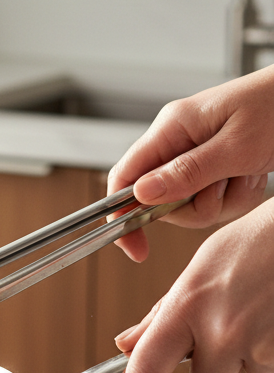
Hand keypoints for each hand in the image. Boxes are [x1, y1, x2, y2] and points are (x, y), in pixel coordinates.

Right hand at [108, 66, 273, 260]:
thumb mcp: (236, 146)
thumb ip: (187, 172)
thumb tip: (140, 194)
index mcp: (172, 127)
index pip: (125, 175)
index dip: (120, 213)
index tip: (132, 245)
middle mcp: (177, 141)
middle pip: (160, 198)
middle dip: (195, 206)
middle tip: (225, 187)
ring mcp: (195, 155)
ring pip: (190, 203)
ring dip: (224, 200)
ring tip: (247, 174)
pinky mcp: (215, 165)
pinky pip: (214, 199)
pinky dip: (238, 195)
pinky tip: (253, 174)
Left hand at [115, 198, 273, 372]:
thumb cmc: (258, 244)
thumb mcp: (200, 270)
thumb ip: (162, 313)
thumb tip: (126, 345)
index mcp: (187, 306)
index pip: (145, 372)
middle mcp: (222, 332)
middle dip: (212, 372)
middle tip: (223, 335)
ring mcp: (261, 347)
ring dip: (247, 358)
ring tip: (256, 314)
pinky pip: (272, 369)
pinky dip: (271, 351)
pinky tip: (271, 318)